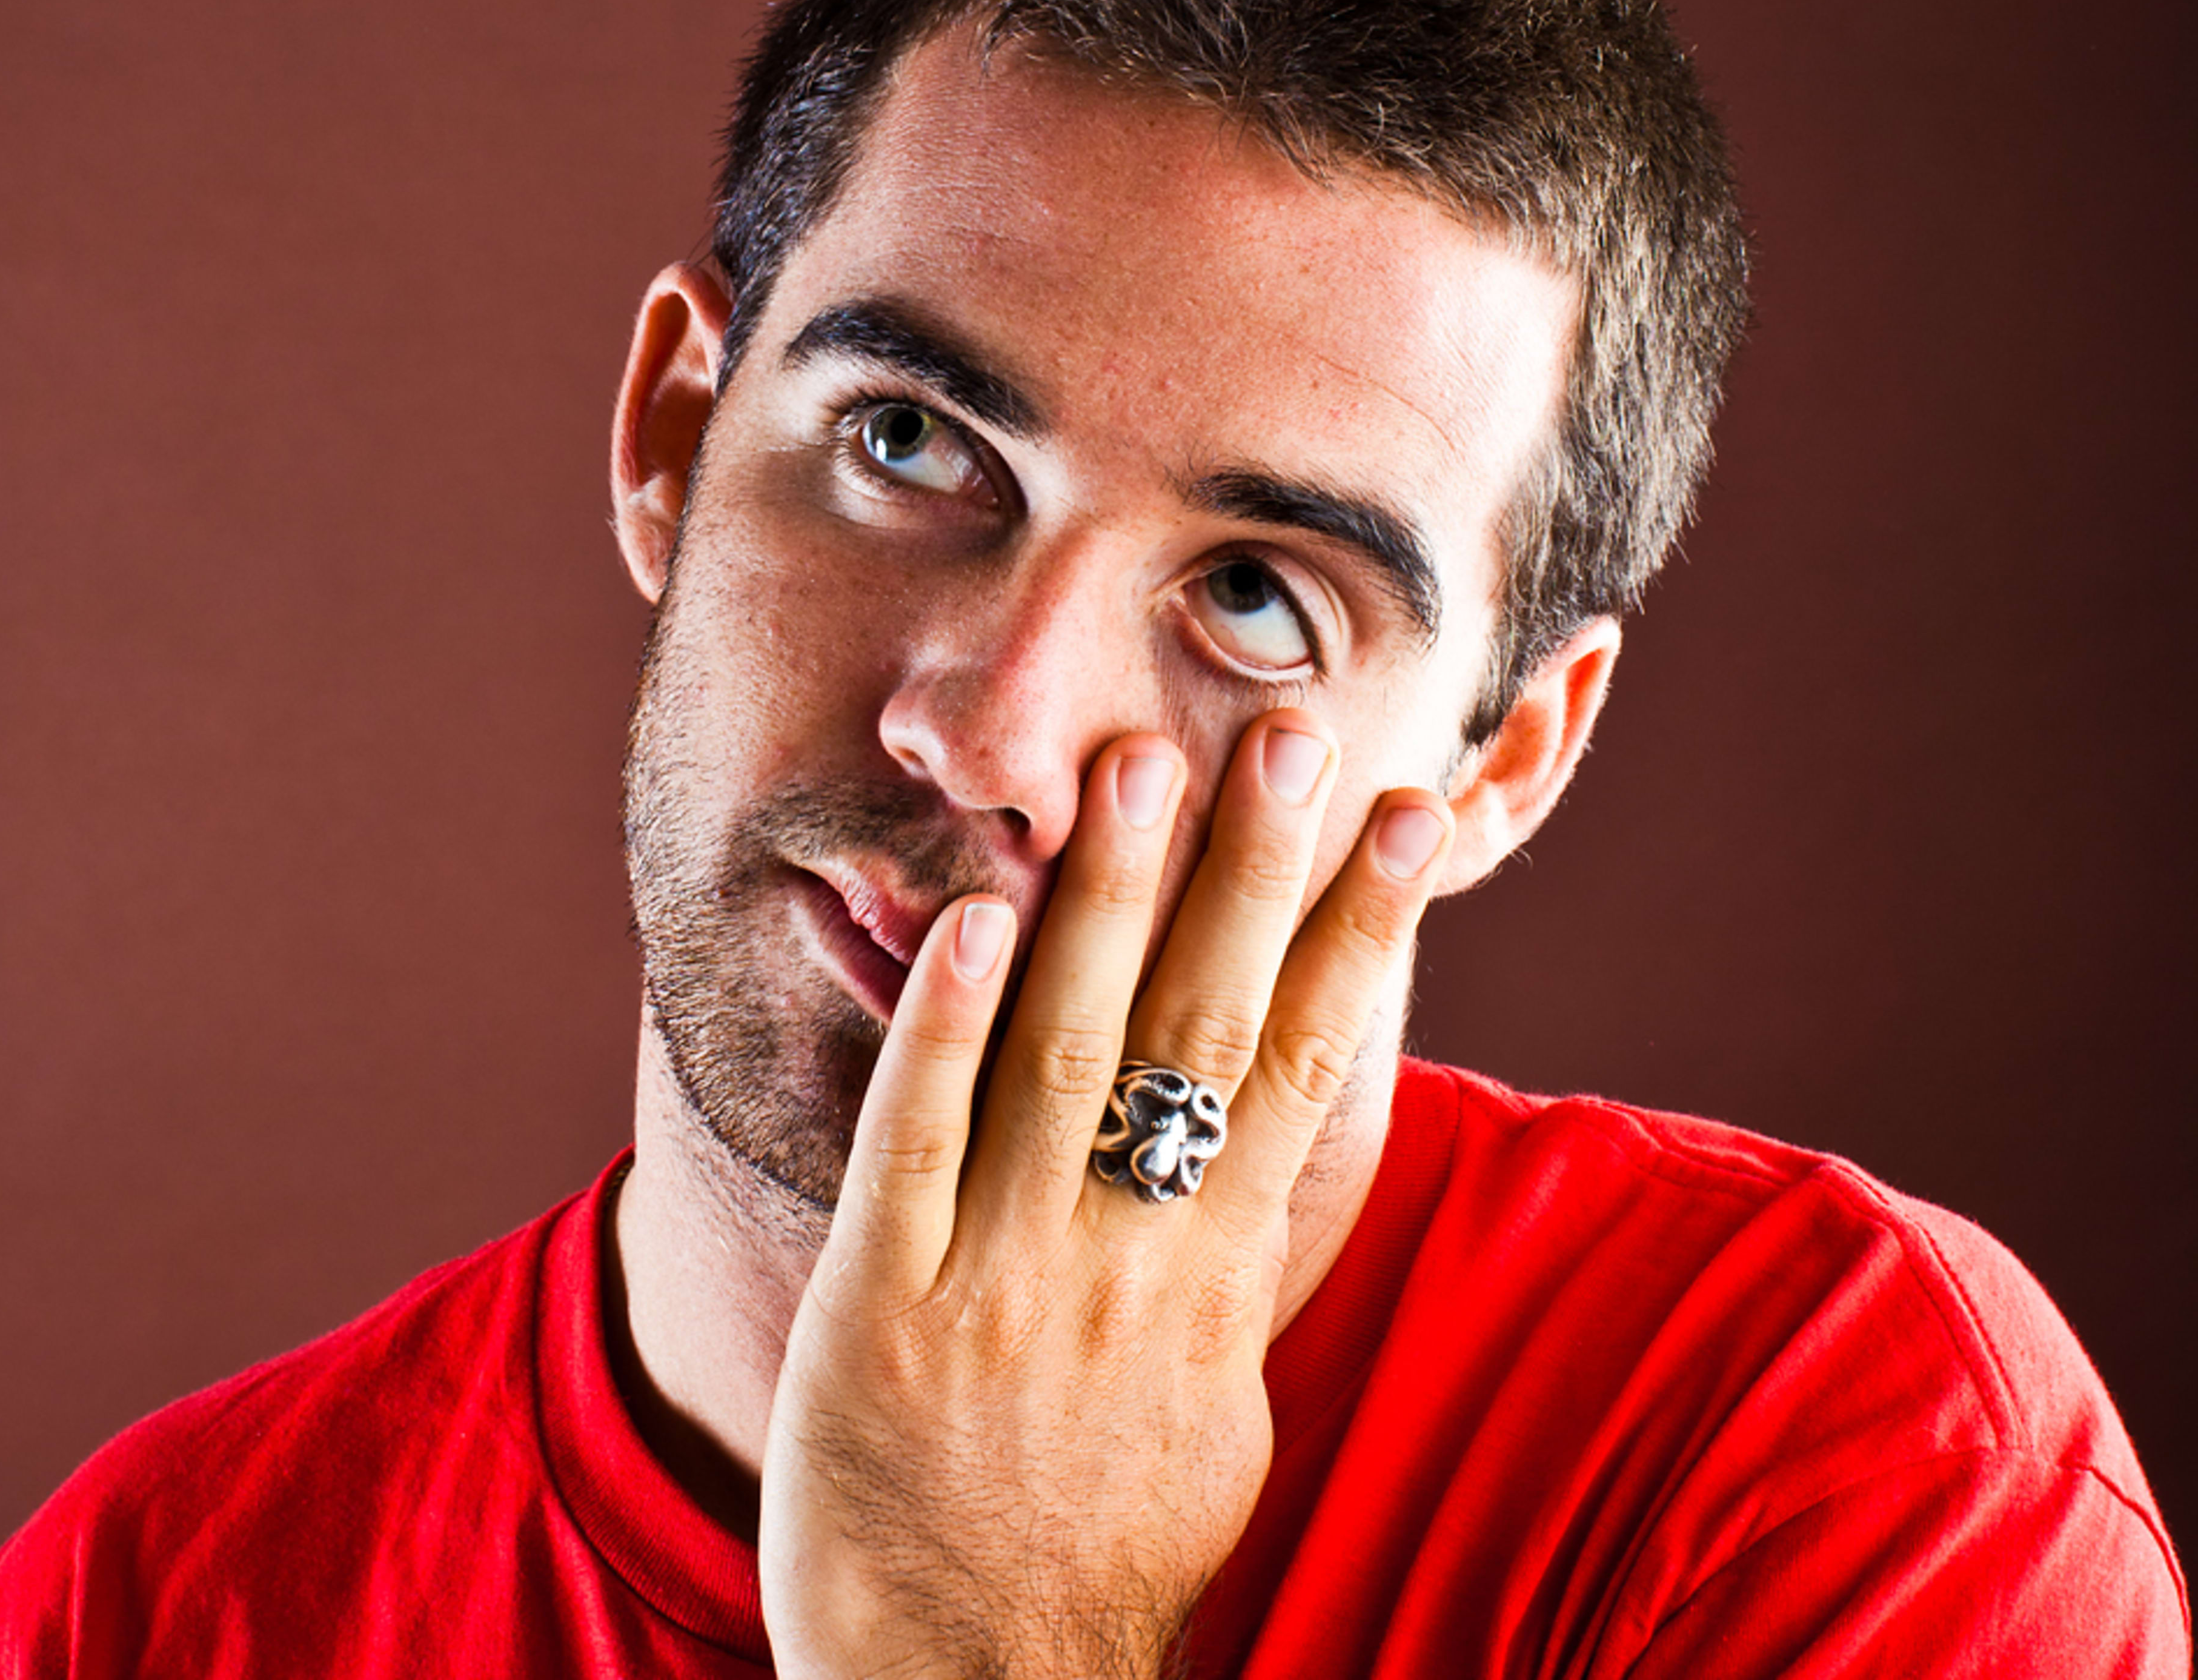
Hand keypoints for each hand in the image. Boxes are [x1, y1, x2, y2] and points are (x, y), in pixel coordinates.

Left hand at [759, 713, 1453, 1678]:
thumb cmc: (1107, 1548)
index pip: (1309, 1070)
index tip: (1403, 810)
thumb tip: (1260, 1169)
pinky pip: (914, 1147)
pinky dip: (943, 1028)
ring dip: (1106, 909)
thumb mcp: (1217, 1415)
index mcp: (1217, 1286)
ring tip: (1140, 769)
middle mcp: (1126, 1265)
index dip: (1359, 930)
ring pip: (1067, 1061)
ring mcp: (1001, 1280)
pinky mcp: (880, 1306)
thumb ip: (1230, 1275)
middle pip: (1203, 1034)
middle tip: (1286, 733)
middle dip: (1250, 873)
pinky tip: (973, 920)